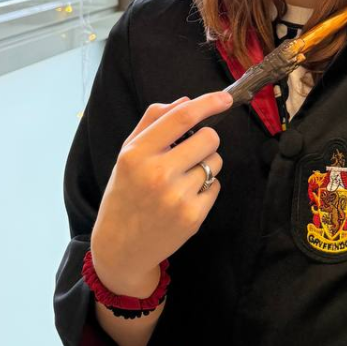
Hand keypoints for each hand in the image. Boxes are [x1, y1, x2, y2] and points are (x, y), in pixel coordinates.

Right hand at [91, 92, 233, 290]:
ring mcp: (177, 197)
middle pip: (209, 138)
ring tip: (182, 179)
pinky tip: (184, 198)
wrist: (120, 247)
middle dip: (206, 140)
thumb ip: (152, 122)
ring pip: (215, 162)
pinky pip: (216, 186)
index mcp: (137, 154)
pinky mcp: (193, 217)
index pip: (181, 117)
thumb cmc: (125, 194)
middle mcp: (157, 174)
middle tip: (189, 153)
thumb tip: (186, 100)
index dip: (209, 103)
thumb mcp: (126, 155)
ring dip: (206, 164)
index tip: (226, 98)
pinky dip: (205, 188)